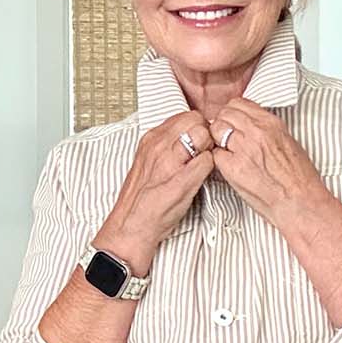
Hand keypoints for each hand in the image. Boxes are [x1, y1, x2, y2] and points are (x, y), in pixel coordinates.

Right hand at [93, 111, 214, 273]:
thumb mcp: (148, 162)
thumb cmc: (142, 200)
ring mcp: (170, 162)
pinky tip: (201, 179)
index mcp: (151, 139)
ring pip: (203, 135)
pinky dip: (210, 167)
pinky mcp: (182, 180)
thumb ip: (166, 146)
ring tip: (200, 166)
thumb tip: (187, 137)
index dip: (197, 128)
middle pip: (196, 120)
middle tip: (202, 154)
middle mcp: (159, 146)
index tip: (197, 143)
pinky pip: (207, 160)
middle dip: (205, 134)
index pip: (185, 116)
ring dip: (208, 149)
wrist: (131, 227)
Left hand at [207, 98, 332, 232]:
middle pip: (224, 115)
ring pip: (216, 131)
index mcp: (271, 123)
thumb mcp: (287, 142)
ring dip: (217, 141)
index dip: (232, 114)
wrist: (300, 202)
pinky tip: (229, 169)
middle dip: (222, 125)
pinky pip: (215, 155)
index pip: (239, 104)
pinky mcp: (234, 168)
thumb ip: (266, 131)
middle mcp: (256, 131)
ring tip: (227, 154)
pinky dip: (219, 161)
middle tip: (225, 139)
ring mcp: (244, 148)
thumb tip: (250, 128)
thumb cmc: (299, 179)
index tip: (232, 123)